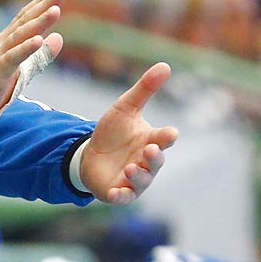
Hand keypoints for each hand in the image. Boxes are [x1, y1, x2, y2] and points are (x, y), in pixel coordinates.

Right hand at [0, 0, 66, 129]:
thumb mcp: (20, 68)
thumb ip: (41, 55)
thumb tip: (60, 37)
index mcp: (6, 42)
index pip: (24, 18)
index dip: (40, 4)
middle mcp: (1, 44)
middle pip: (24, 22)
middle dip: (43, 6)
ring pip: (19, 36)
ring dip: (38, 23)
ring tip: (55, 11)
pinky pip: (11, 58)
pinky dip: (25, 48)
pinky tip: (38, 40)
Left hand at [79, 62, 178, 204]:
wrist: (90, 154)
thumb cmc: (113, 132)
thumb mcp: (125, 107)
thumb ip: (145, 89)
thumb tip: (165, 65)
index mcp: (151, 140)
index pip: (163, 138)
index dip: (166, 136)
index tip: (170, 133)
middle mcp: (146, 161)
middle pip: (156, 161)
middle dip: (154, 157)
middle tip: (150, 150)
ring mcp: (134, 178)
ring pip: (142, 180)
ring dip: (139, 175)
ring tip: (131, 168)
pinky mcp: (120, 191)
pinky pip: (124, 196)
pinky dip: (121, 196)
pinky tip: (116, 192)